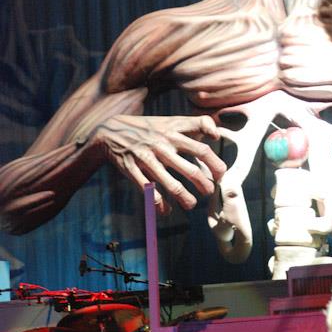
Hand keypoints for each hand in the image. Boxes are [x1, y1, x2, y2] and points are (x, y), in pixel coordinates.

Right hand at [90, 114, 225, 213]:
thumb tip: (216, 134)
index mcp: (175, 133)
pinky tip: (166, 211)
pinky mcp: (133, 170)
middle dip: (204, 185)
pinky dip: (159, 204)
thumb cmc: (149, 128)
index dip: (214, 162)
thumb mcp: (171, 120)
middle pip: (190, 169)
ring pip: (171, 184)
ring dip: (184, 198)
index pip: (201, 147)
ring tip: (191, 205)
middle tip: (210, 192)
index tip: (220, 173)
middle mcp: (163, 145)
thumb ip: (195, 124)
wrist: (111, 131)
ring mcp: (147, 158)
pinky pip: (149, 191)